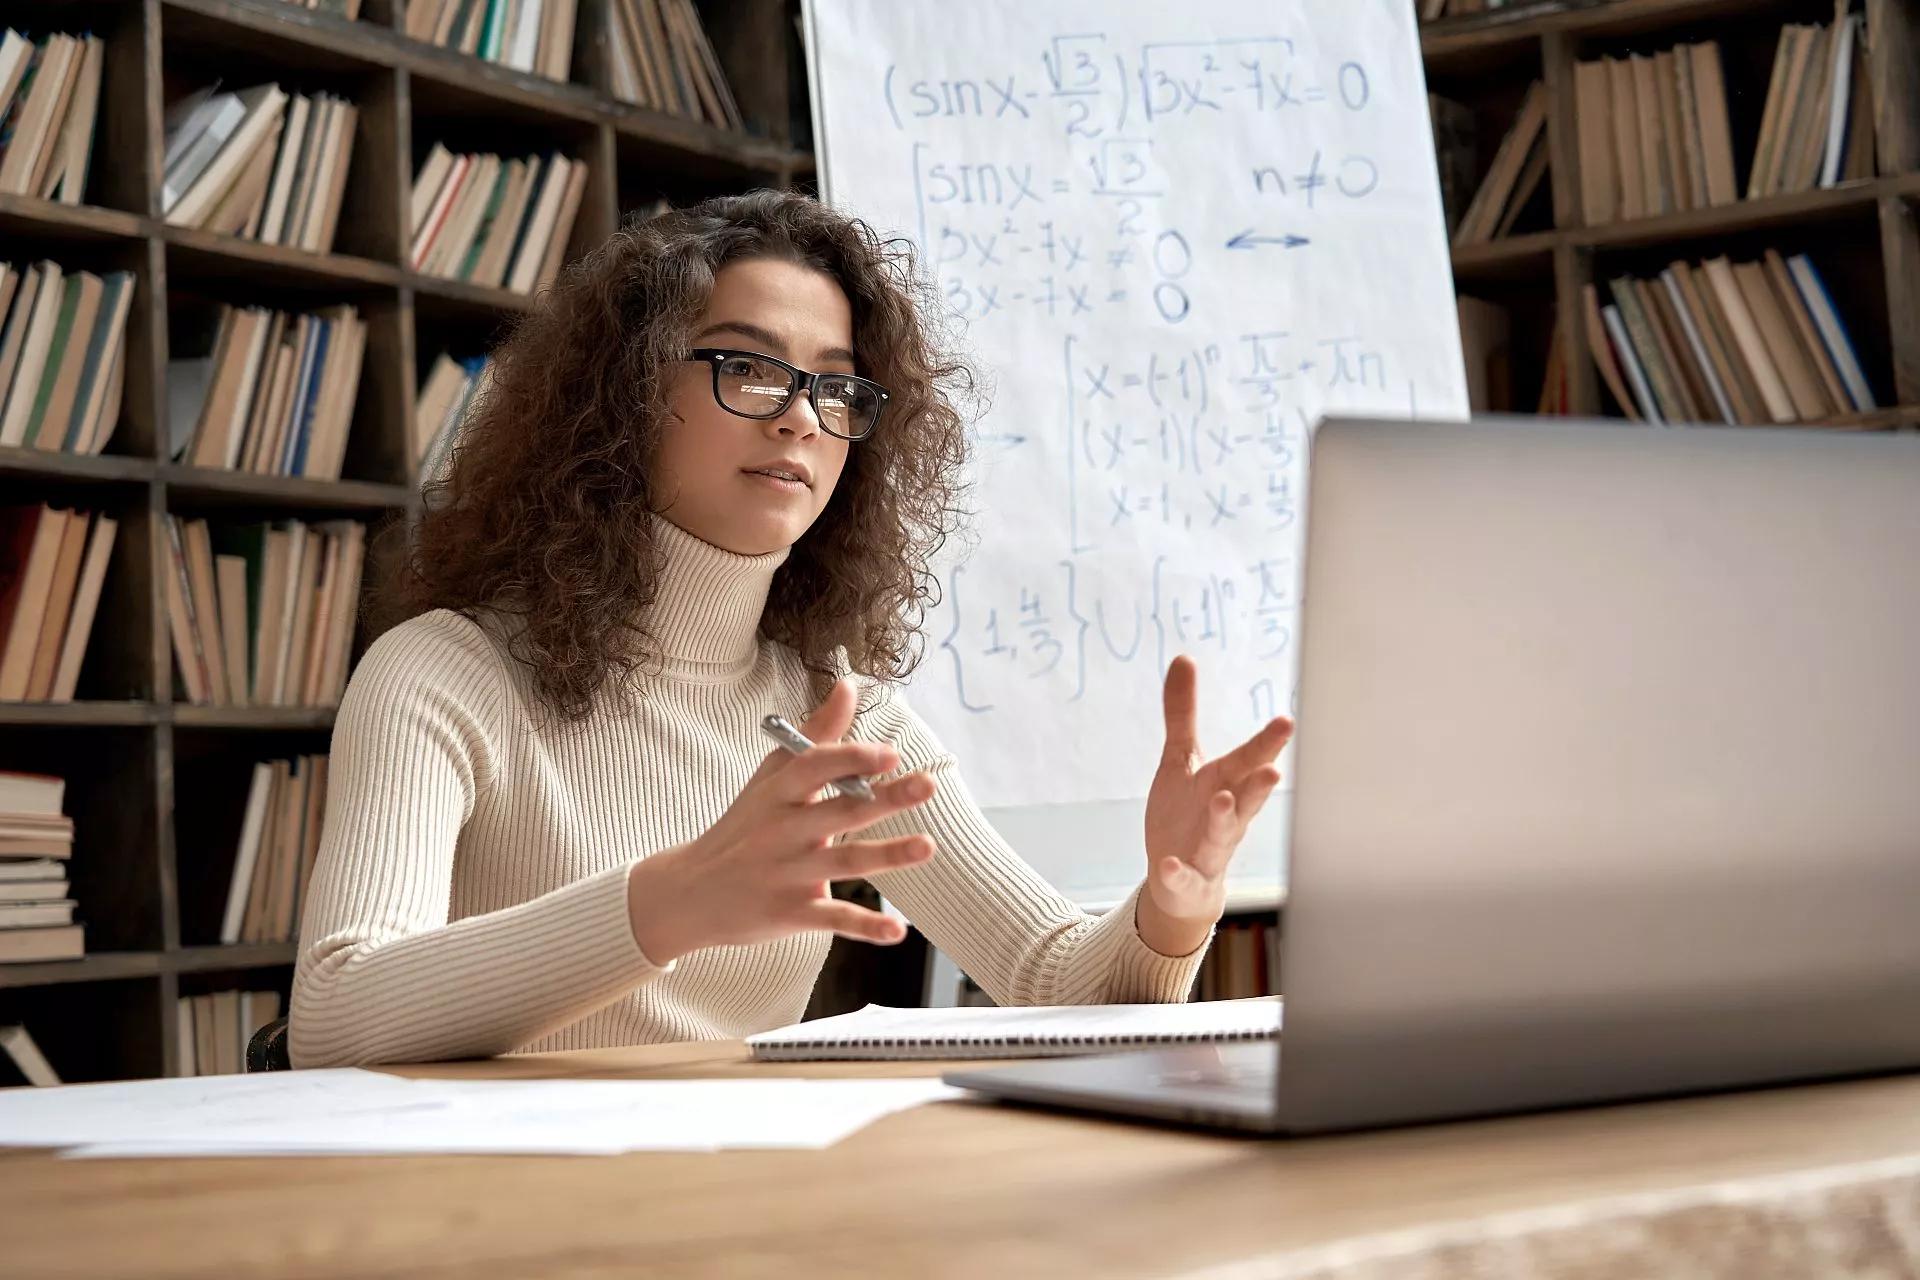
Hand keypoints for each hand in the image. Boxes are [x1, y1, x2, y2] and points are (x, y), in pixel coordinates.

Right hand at [626, 679, 937, 963]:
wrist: (690, 892)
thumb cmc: (743, 825)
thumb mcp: (771, 777)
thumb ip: (814, 735)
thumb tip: (849, 686)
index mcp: (778, 793)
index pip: (814, 767)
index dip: (851, 758)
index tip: (890, 752)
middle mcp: (782, 831)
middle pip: (839, 812)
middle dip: (885, 799)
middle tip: (927, 785)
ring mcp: (787, 874)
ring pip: (844, 863)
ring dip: (888, 856)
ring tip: (928, 846)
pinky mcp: (790, 913)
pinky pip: (833, 919)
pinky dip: (865, 927)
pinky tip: (898, 931)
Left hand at [1138, 656, 1292, 955]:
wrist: (1180, 882)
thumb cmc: (1189, 814)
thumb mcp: (1180, 761)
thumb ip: (1182, 714)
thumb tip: (1183, 657)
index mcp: (1225, 784)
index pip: (1248, 761)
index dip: (1266, 744)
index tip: (1286, 722)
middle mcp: (1225, 816)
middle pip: (1245, 798)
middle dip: (1258, 785)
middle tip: (1273, 771)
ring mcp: (1208, 850)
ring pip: (1223, 836)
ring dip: (1225, 819)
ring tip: (1223, 800)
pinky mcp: (1187, 879)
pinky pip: (1183, 876)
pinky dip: (1177, 871)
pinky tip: (1168, 864)